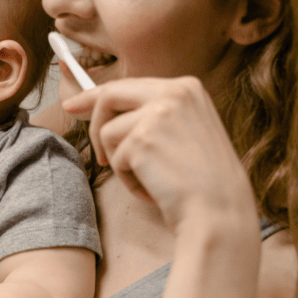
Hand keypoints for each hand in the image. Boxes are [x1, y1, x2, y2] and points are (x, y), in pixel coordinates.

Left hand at [62, 77, 257, 230]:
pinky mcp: (141, 140)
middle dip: (91, 118)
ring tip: (148, 180)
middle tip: (81, 132)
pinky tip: (152, 189)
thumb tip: (113, 114)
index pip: (130, 85)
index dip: (98, 95)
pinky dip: (127, 180)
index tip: (76, 102)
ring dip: (119, 161)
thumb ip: (157, 115)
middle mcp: (173, 92)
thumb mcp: (188, 132)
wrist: (220, 212)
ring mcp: (157, 113)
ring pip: (108, 132)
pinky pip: (114, 160)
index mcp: (187, 87)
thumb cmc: (205, 182)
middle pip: (111, 94)